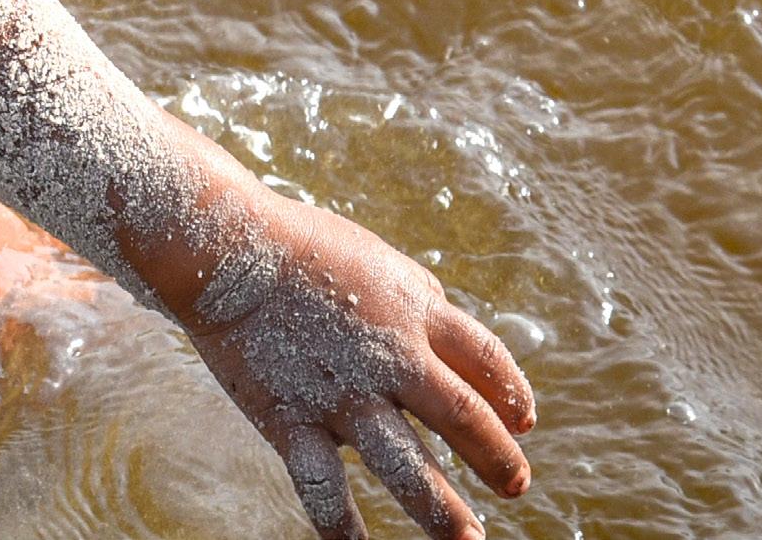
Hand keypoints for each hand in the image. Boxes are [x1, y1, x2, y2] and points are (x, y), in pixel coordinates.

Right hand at [176, 191, 535, 539]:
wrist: (235, 252)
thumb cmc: (312, 250)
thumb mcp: (384, 264)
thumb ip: (419, 304)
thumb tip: (446, 339)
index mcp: (417, 310)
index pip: (485, 357)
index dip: (511, 391)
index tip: (526, 421)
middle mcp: (391, 355)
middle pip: (461, 413)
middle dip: (495, 456)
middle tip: (519, 486)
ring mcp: (344, 394)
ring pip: (405, 464)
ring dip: (441, 508)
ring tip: (470, 538)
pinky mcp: (293, 421)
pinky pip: (324, 489)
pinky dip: (343, 529)